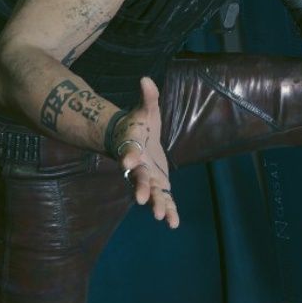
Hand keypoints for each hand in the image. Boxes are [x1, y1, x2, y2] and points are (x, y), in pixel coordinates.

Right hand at [113, 76, 179, 228]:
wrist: (132, 141)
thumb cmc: (138, 125)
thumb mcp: (145, 110)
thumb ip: (148, 97)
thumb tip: (146, 79)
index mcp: (133, 148)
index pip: (130, 153)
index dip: (129, 157)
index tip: (128, 162)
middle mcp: (138, 167)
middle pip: (139, 178)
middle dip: (141, 188)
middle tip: (143, 200)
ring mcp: (147, 178)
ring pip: (151, 193)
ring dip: (156, 204)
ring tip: (161, 217)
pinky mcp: (158, 184)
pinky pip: (163, 199)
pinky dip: (168, 210)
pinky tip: (173, 223)